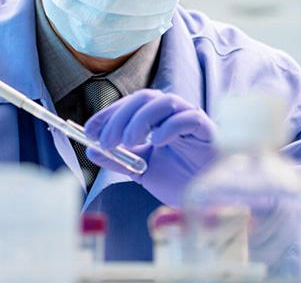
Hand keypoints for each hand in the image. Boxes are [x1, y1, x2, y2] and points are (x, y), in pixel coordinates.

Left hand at [83, 89, 217, 205]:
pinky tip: (157, 142)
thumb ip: (119, 159)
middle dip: (120, 116)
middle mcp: (174, 114)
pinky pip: (190, 118)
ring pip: (165, 101)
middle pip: (145, 99)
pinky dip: (170, 126)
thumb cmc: (181, 180)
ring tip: (128, 141)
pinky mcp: (208, 131)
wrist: (212, 201)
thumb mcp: (142, 171)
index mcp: (158, 120)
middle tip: (105, 140)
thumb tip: (91, 151)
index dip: (107, 115)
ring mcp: (192, 120)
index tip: (88, 131)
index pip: (130, 105)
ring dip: (141, 119)